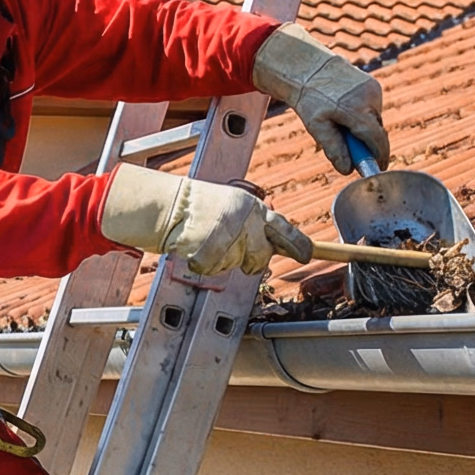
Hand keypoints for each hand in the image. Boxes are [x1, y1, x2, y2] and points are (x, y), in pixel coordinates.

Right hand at [100, 168, 315, 275]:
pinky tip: (195, 248)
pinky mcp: (215, 246)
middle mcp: (248, 218)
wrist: (168, 205)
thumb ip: (254, 225)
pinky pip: (215, 269)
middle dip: (248, 261)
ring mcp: (232, 232)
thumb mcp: (232, 208)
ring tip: (206, 240)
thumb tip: (273, 246)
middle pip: (261, 257)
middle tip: (227, 248)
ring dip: (221, 261)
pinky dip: (203, 265)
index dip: (298, 245)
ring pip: (236, 265)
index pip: (285, 229)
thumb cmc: (198, 207)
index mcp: (254, 207)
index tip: (306, 255)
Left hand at [253, 23, 389, 174]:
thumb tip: (347, 170)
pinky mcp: (374, 85)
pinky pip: (372, 109)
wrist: (310, 68)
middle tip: (351, 149)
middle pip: (376, 131)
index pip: (376, 139)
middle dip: (367, 143)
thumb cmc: (311, 99)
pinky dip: (363, 115)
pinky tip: (345, 109)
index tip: (379, 168)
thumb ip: (333, 148)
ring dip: (363, 128)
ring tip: (340, 120)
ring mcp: (374, 89)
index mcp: (356, 109)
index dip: (379, 156)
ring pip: (374, 120)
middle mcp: (370, 98)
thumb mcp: (317, 126)